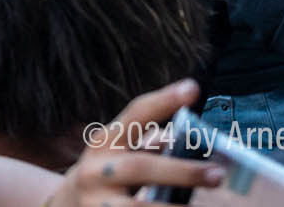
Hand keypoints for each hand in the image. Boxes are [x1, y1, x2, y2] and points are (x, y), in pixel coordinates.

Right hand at [50, 82, 223, 206]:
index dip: (164, 100)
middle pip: (139, 167)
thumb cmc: (106, 176)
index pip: (136, 114)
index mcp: (105, 142)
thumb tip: (191, 140)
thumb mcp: (119, 155)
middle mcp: (96, 169)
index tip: (193, 88)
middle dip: (181, 172)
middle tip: (217, 175)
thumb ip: (150, 146)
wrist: (65, 206)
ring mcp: (95, 201)